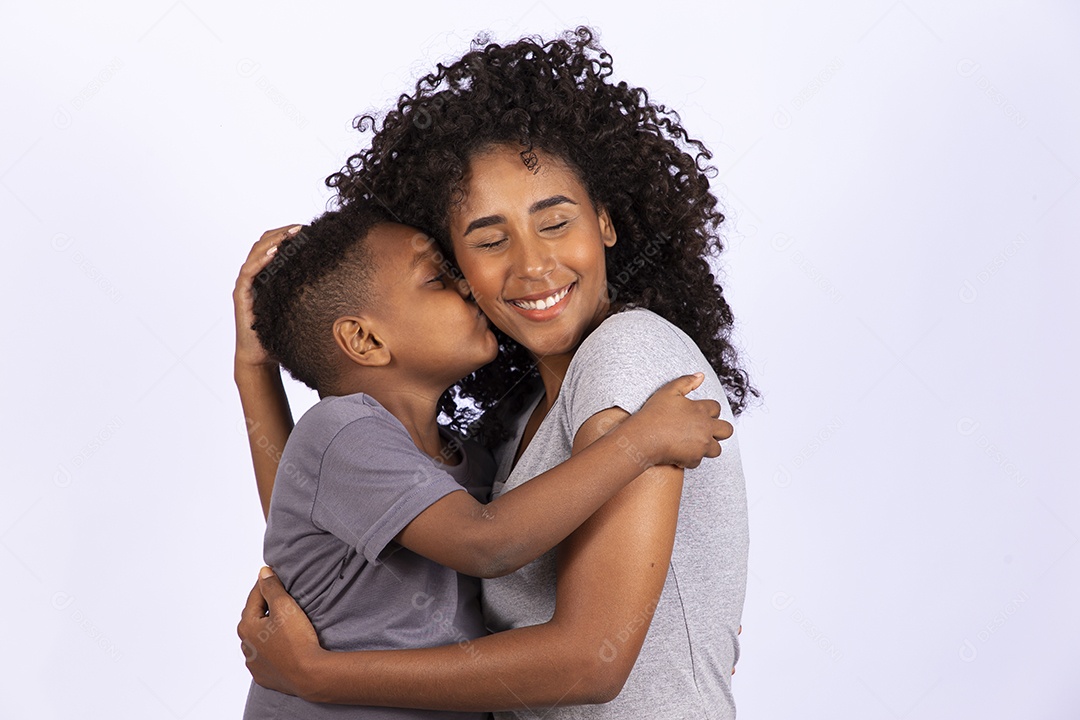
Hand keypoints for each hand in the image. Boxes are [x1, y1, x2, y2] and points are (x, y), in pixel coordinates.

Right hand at [233, 225, 301, 368]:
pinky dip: (261, 260)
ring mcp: (246, 284)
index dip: (287, 234)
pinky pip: (249, 272)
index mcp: (267, 275)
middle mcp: (254, 276)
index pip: (273, 246)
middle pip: (264, 243)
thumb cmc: (281, 333)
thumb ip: (310, 295)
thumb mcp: (300, 309)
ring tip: (289, 235)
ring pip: (255, 253)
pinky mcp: (242, 295)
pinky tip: (275, 253)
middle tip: (301, 227)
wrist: (262, 357)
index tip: (307, 228)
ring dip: (273, 241)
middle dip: (282, 232)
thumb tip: (341, 285)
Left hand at [238, 567, 323, 698]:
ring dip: (269, 629)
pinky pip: (266, 656)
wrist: (309, 674)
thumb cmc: (297, 640)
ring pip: (260, 638)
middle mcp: (246, 645)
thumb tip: (263, 573)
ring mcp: (254, 663)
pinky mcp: (265, 676)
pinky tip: (285, 645)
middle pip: (255, 618)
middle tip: (283, 600)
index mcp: (247, 626)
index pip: (254, 597)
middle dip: (266, 607)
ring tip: (286, 624)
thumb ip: (271, 587)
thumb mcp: (285, 606)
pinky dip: (273, 648)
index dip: (266, 585)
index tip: (274, 577)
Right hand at [632, 373, 731, 468]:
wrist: (644, 438)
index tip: (702, 414)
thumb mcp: (669, 391)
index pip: (717, 408)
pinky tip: (680, 453)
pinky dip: (691, 458)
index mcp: (701, 410)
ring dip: (709, 447)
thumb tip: (701, 376)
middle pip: (726, 430)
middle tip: (707, 431)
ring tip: (695, 444)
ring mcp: (702, 445)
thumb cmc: (654, 414)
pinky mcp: (694, 459)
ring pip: (716, 449)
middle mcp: (706, 428)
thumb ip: (686, 381)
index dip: (711, 411)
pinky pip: (698, 461)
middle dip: (720, 431)